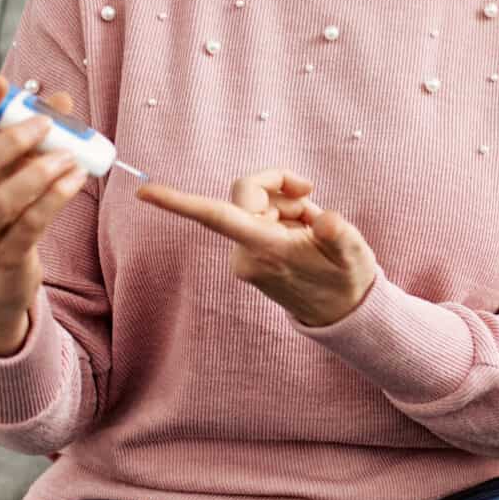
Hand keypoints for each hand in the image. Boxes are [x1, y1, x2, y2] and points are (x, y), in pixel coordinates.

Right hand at [0, 78, 87, 347]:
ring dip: (40, 173)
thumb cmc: (1, 222)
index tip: (0, 82)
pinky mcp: (4, 258)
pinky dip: (55, 199)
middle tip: (45, 123)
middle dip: (10, 142)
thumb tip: (60, 100)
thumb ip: (28, 142)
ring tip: (70, 156)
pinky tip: (75, 180)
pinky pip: (30, 226)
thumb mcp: (6, 180)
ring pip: (3, 201)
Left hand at [136, 168, 379, 328]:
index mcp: (267, 249)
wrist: (343, 313)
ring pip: (256, 205)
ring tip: (313, 227)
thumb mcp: (354, 254)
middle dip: (278, 186)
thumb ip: (338, 234)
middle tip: (310, 192)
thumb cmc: (347, 281)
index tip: (145, 193)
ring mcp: (246, 257)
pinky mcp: (250, 256)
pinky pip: (259, 218)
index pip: (216, 218)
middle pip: (246, 194)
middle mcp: (248, 254)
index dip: (179, 203)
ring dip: (286, 205)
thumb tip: (326, 219)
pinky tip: (303, 233)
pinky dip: (283, 216)